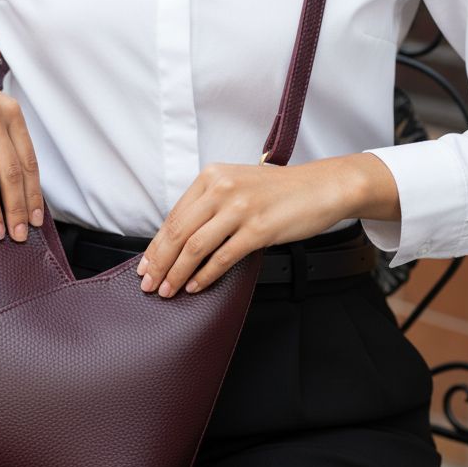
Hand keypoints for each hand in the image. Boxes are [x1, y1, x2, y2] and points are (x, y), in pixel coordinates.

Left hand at [135, 155, 376, 296]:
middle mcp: (222, 188)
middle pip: (178, 232)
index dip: (156, 245)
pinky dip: (205, 275)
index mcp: (212, 176)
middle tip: (149, 284)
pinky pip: (223, 257)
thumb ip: (210, 204)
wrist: (322, 187)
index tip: (146, 265)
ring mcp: (240, 208)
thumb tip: (180, 239)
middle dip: (159, 263)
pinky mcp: (259, 229)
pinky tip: (195, 286)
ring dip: (177, 273)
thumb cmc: (280, 190)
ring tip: (168, 290)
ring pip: (195, 246)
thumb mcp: (237, 184)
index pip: (174, 216)